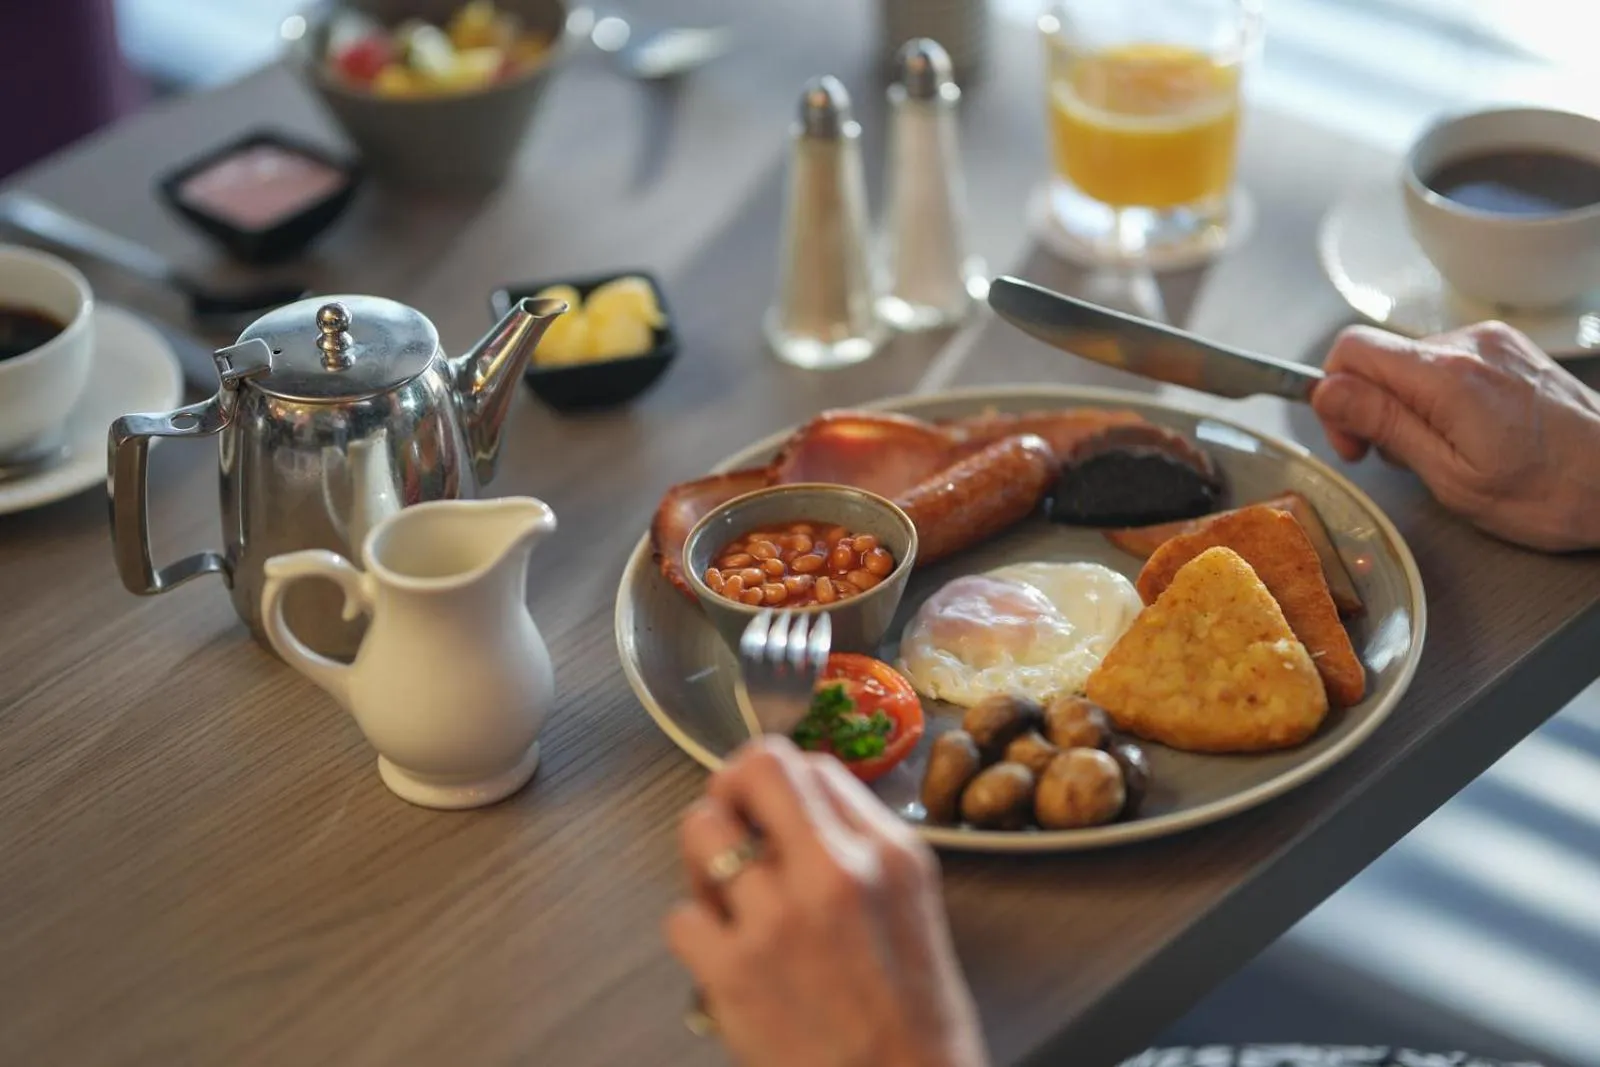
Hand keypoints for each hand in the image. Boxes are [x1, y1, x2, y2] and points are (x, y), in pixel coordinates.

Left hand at [665, 737, 989, 1066]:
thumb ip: (860, 844)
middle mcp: (835, 872)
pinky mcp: (734, 971)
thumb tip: (799, 806)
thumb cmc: (910, 1017)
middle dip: (730, 788)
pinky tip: (724, 954)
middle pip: (756, 769)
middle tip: (729, 820)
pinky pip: (681, 915)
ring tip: (724, 894)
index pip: (811, 766)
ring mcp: (779, 918)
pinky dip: (695, 934)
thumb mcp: (912, 904)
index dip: (777, 784)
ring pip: (700, 829)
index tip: (766, 808)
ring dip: (702, 858)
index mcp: (886, 853)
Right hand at [1311, 322, 1599, 551]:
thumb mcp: (1453, 477)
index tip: (1354, 441)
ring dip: (1407, 406)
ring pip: (1410, 363)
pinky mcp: (1509, 350)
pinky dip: (1437, 397)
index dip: (1334, 396)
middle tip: (1397, 459)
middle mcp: (1470, 345)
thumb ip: (1386, 425)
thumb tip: (1327, 391)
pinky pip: (1445, 363)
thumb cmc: (1551, 495)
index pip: (1351, 349)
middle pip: (1379, 358)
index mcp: (1449, 376)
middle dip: (1371, 408)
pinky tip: (1465, 433)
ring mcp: (1493, 343)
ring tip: (1442, 451)